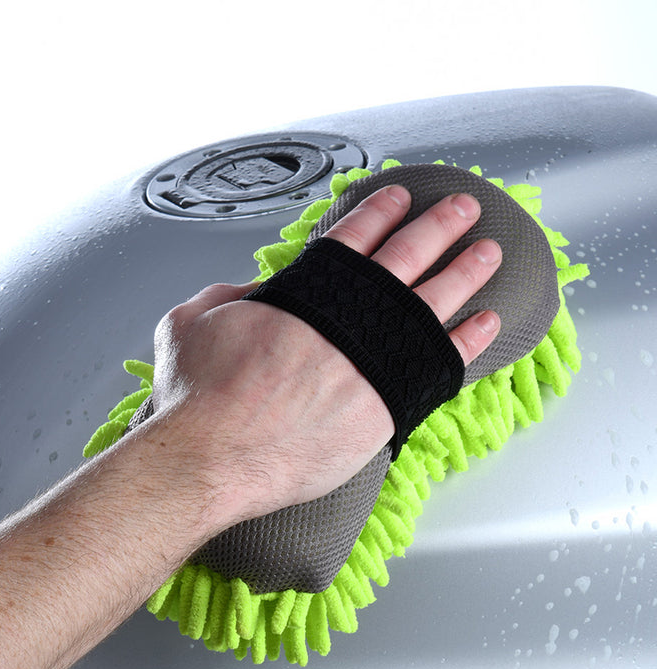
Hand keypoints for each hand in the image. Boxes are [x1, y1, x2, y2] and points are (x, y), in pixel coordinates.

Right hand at [150, 186, 501, 516]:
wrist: (212, 458)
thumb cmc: (200, 398)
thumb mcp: (191, 321)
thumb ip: (228, 295)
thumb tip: (251, 293)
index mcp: (305, 290)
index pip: (353, 236)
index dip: (380, 211)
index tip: (402, 198)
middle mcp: (348, 318)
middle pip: (407, 255)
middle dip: (439, 226)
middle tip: (464, 208)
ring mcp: (373, 360)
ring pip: (434, 301)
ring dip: (466, 271)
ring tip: (489, 252)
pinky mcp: (386, 406)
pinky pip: (441, 364)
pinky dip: (467, 340)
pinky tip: (487, 321)